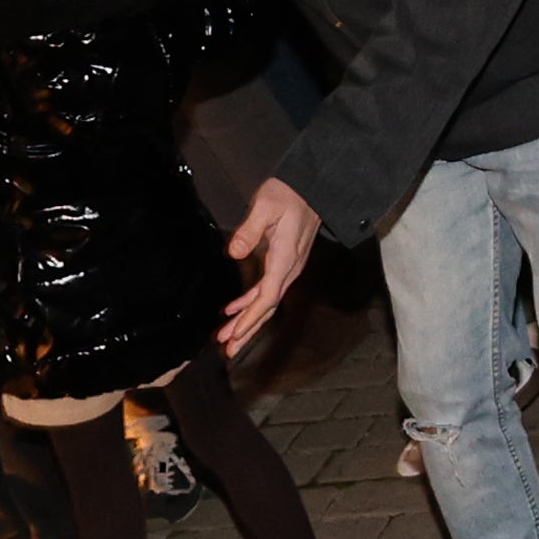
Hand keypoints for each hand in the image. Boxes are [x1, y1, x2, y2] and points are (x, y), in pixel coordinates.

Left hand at [218, 175, 322, 354]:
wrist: (312, 189)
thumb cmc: (288, 195)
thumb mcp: (265, 207)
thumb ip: (249, 230)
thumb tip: (234, 252)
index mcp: (285, 259)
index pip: (268, 296)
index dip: (250, 317)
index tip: (235, 334)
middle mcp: (289, 269)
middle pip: (267, 307)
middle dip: (248, 330)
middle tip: (228, 350)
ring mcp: (288, 268)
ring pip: (266, 303)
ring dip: (247, 321)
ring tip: (226, 338)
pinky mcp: (283, 264)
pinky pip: (266, 290)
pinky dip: (249, 304)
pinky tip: (232, 311)